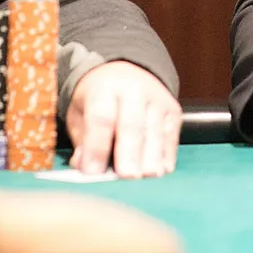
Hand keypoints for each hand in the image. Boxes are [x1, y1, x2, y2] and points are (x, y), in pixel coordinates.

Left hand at [68, 62, 181, 178]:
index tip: (92, 172)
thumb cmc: (99, 100)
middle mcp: (134, 90)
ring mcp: (157, 100)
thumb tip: (84, 166)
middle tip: (126, 177)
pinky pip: (171, 137)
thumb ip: (81, 141)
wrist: (123, 74)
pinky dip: (166, 156)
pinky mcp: (173, 112)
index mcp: (104, 88)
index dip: (97, 147)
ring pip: (155, 132)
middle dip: (129, 153)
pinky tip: (159, 171)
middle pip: (132, 124)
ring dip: (151, 158)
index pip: (102, 118)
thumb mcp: (80, 113)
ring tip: (145, 178)